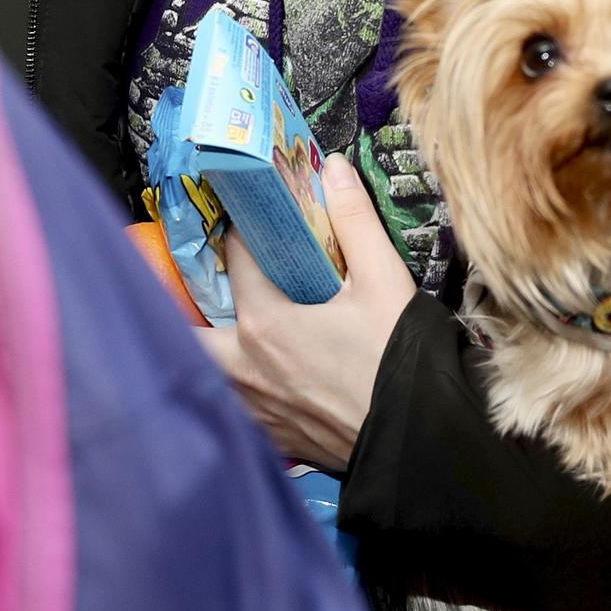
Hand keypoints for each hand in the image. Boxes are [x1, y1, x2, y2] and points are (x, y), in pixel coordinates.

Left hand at [196, 154, 416, 470]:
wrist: (420, 442)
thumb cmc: (399, 360)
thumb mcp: (384, 281)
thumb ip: (354, 220)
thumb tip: (332, 168)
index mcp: (265, 322)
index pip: (236, 260)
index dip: (241, 233)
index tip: (248, 218)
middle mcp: (245, 366)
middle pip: (193, 327)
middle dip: (190, 303)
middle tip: (205, 281)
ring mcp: (253, 406)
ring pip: (206, 371)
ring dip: (205, 347)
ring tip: (219, 326)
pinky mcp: (269, 436)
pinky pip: (230, 405)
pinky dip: (226, 387)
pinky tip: (248, 376)